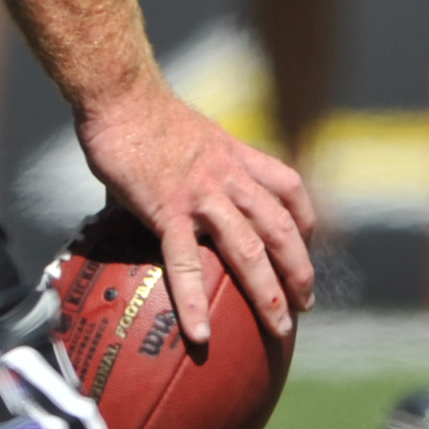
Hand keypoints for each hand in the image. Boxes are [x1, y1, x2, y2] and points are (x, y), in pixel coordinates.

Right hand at [74, 75, 316, 350]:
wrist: (121, 94)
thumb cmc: (140, 114)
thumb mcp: (183, 138)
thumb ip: (181, 169)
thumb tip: (150, 195)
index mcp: (236, 156)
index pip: (289, 187)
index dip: (305, 219)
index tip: (307, 246)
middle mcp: (230, 176)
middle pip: (281, 227)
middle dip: (300, 268)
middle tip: (305, 304)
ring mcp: (203, 194)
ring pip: (249, 248)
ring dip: (269, 292)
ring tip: (279, 329)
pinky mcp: (168, 209)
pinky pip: (186, 262)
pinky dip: (194, 300)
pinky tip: (200, 334)